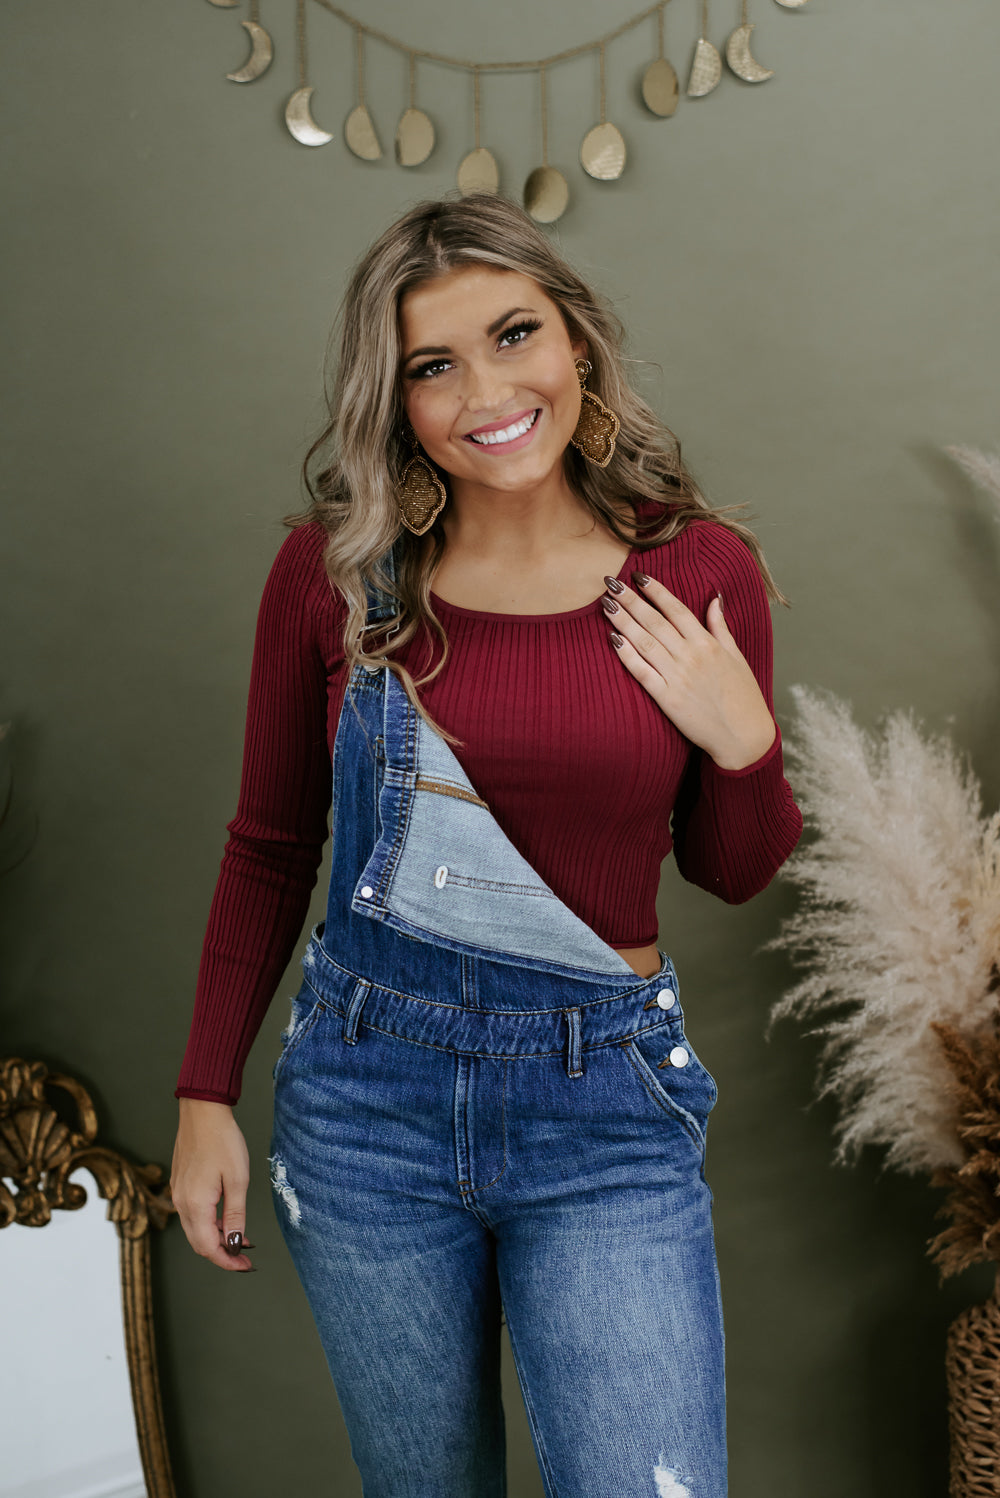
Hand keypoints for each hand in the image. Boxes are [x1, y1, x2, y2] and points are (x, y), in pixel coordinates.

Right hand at [170, 1099, 254, 1271]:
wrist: (202, 1112)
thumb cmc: (223, 1141)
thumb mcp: (238, 1179)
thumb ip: (236, 1214)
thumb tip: (236, 1244)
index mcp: (195, 1205)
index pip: (209, 1248)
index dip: (228, 1261)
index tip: (247, 1266)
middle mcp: (181, 1203)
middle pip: (199, 1244)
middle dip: (223, 1254)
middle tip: (247, 1256)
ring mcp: (178, 1194)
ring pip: (196, 1230)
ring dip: (217, 1239)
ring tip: (243, 1237)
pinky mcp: (180, 1185)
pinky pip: (193, 1215)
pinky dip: (210, 1224)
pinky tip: (227, 1218)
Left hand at [602, 573, 775, 769]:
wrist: (744, 737)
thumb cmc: (743, 697)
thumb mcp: (737, 657)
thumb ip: (721, 627)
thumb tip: (714, 598)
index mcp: (708, 644)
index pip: (676, 609)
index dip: (656, 591)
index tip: (639, 576)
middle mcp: (691, 656)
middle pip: (655, 621)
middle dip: (631, 600)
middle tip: (612, 582)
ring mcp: (678, 677)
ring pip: (644, 642)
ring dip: (623, 621)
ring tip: (606, 604)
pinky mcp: (667, 699)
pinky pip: (642, 673)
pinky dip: (627, 655)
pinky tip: (612, 639)